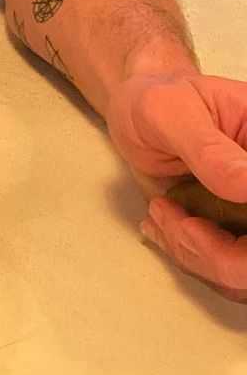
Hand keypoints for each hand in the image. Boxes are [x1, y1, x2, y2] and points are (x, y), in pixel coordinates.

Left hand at [106, 71, 246, 300]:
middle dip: (223, 255)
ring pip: (246, 270)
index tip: (209, 217)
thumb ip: (208, 149)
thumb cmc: (154, 101)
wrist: (138, 114)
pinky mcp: (237, 233)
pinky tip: (163, 226)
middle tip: (176, 222)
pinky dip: (192, 258)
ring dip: (200, 256)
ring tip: (161, 214)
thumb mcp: (169, 112)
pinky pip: (229, 272)